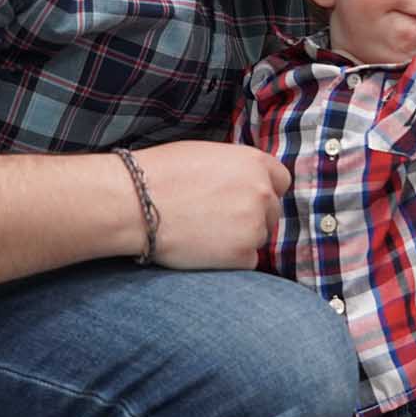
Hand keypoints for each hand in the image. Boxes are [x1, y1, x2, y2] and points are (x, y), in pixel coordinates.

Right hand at [125, 141, 290, 268]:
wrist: (134, 203)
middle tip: (217, 220)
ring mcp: (255, 225)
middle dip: (251, 217)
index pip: (280, 181)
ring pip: (260, 237)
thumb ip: (236, 168)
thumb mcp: (207, 154)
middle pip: (272, 211)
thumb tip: (245, 181)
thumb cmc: (161, 173)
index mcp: (255, 163)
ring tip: (203, 232)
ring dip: (239, 239)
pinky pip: (247, 261)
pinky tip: (203, 249)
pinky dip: (229, 260)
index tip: (245, 199)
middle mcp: (262, 192)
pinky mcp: (242, 255)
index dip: (263, 190)